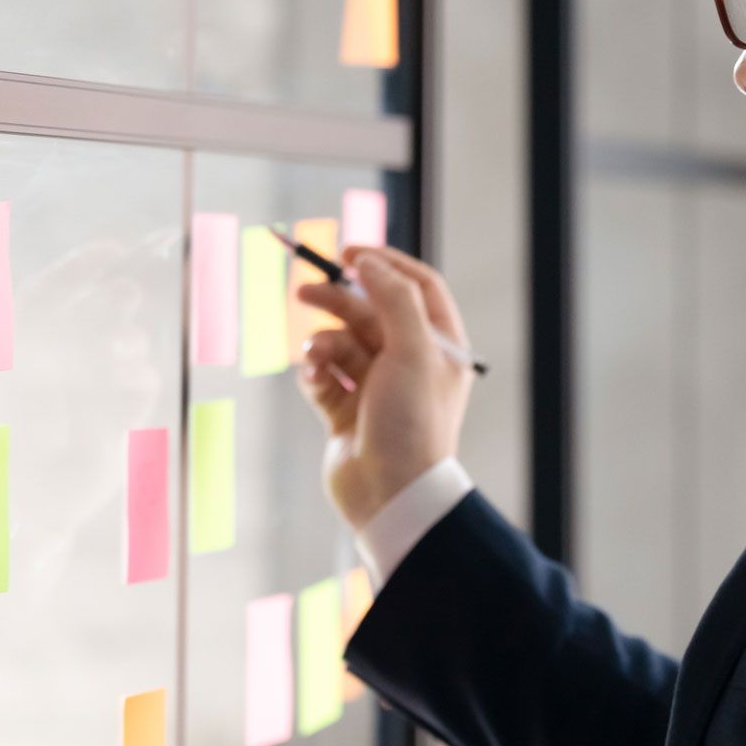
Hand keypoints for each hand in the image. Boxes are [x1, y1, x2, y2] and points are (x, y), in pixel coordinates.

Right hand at [295, 247, 475, 530]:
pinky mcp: (346, 410)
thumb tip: (369, 262)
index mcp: (440, 345)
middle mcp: (411, 362)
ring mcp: (377, 386)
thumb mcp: (413, 349)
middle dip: (339, 298)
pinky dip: (315, 370)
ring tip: (314, 354)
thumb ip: (393, 298)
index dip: (385, 263)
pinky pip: (324, 373)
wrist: (391, 495)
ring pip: (342, 341)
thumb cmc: (412, 422)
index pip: (416, 285)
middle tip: (305, 288)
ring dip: (324, 341)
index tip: (349, 251)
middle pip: (372, 310)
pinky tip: (314, 378)